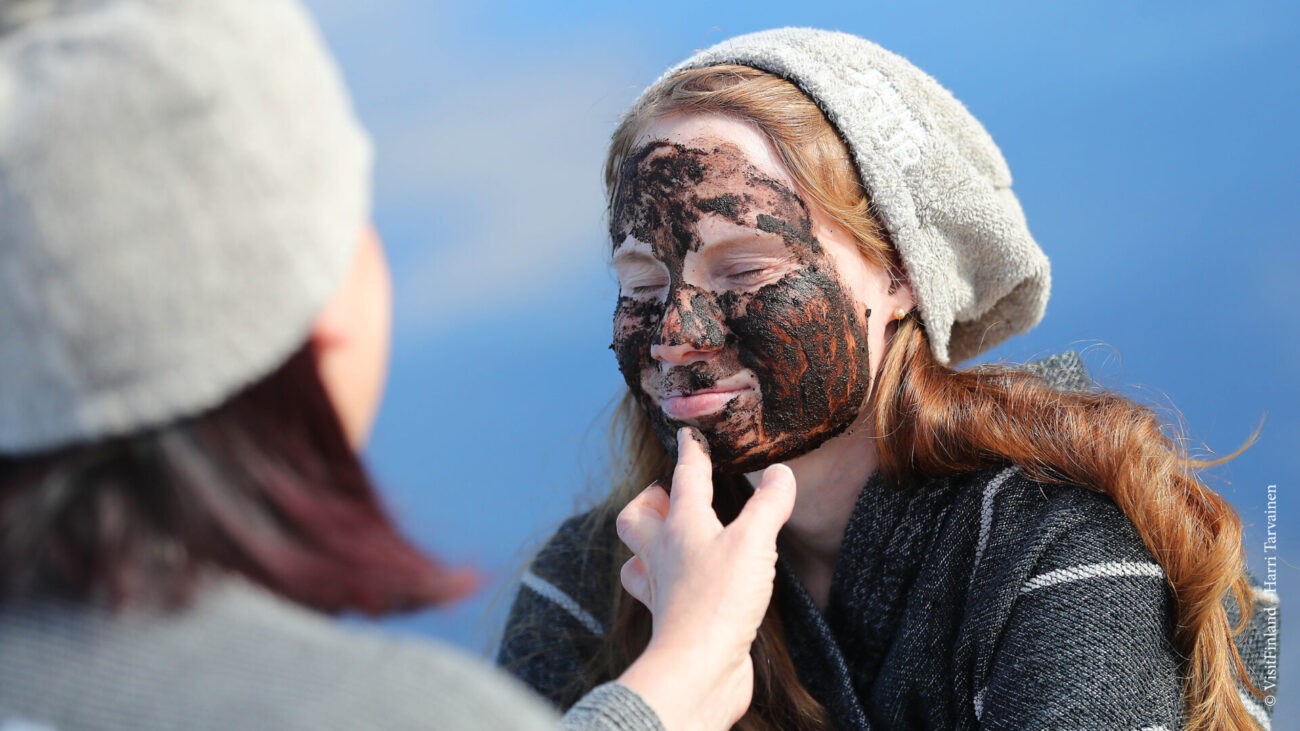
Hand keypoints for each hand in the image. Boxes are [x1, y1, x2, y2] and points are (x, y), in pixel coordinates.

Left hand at [613, 427, 796, 730]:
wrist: (698, 667)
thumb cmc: (719, 600)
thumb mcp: (754, 543)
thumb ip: (768, 505)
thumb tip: (780, 473)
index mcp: (682, 525)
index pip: (684, 478)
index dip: (691, 453)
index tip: (689, 435)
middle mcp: (664, 553)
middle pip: (637, 517)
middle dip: (648, 500)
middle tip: (667, 494)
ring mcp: (663, 588)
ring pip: (640, 556)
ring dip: (648, 543)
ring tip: (668, 538)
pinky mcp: (672, 619)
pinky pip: (658, 592)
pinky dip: (666, 582)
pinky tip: (683, 584)